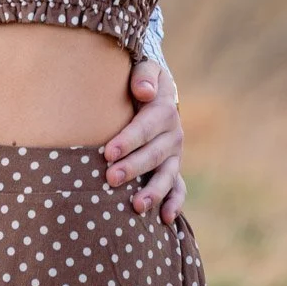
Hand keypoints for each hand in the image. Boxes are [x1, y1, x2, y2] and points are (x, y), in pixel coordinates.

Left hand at [103, 63, 184, 223]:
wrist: (155, 89)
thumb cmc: (141, 78)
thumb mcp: (145, 66)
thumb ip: (144, 74)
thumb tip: (143, 91)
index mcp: (164, 109)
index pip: (146, 126)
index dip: (128, 140)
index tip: (107, 152)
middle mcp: (173, 134)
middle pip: (154, 154)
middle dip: (133, 167)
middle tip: (111, 178)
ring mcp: (174, 153)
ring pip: (167, 175)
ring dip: (153, 191)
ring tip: (136, 206)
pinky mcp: (173, 167)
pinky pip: (179, 188)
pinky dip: (175, 203)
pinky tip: (165, 219)